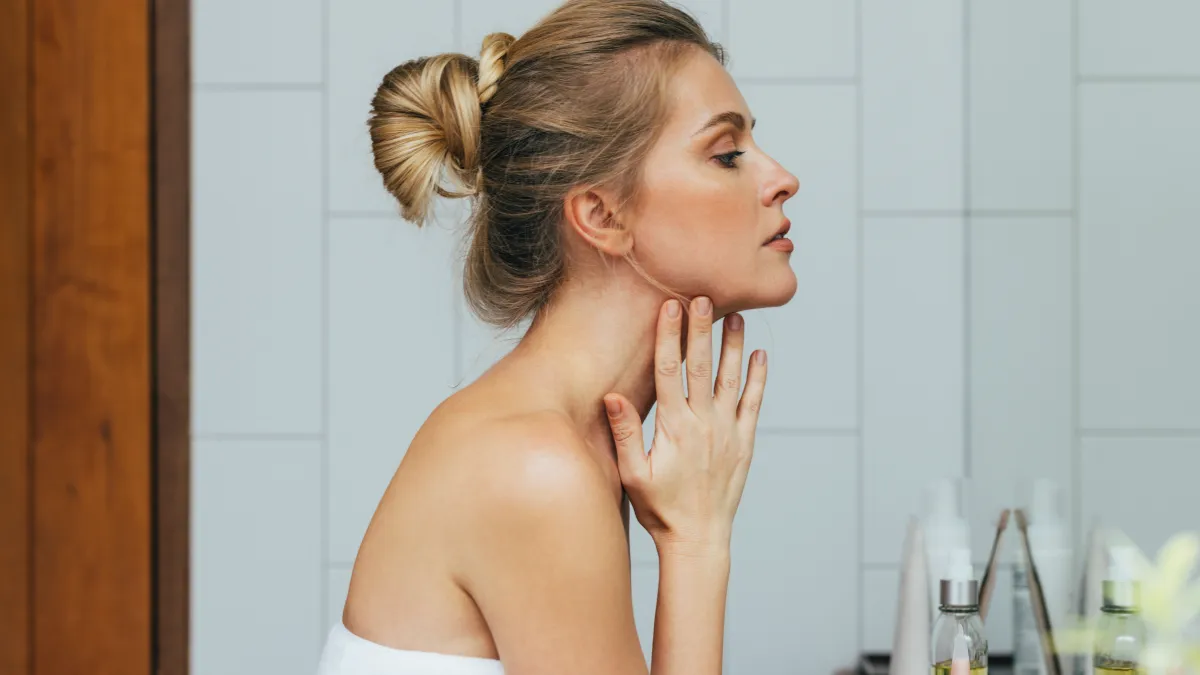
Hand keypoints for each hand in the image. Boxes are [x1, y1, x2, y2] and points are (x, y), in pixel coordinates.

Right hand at [603, 296, 766, 554]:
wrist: (699, 539)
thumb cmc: (659, 509)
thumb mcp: (632, 475)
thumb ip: (625, 434)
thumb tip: (613, 396)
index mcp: (674, 428)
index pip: (670, 371)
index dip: (669, 336)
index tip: (671, 306)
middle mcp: (704, 424)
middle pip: (701, 366)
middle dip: (702, 329)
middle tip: (705, 296)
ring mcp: (727, 432)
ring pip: (730, 379)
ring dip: (732, 346)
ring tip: (736, 316)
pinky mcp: (743, 443)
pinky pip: (752, 404)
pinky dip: (757, 378)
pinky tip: (760, 356)